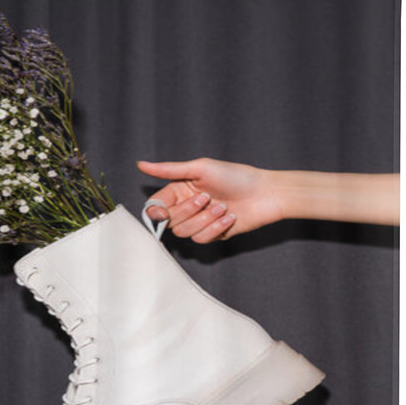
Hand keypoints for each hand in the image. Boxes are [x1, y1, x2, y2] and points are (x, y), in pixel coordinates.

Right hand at [136, 158, 283, 242]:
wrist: (264, 194)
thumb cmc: (236, 177)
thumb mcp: (200, 168)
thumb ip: (169, 170)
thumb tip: (141, 164)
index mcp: (180, 190)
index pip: (156, 205)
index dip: (158, 211)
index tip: (164, 211)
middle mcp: (187, 207)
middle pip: (170, 222)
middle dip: (190, 211)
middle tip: (208, 197)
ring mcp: (200, 222)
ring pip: (185, 232)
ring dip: (205, 220)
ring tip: (223, 207)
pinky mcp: (212, 235)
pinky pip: (201, 240)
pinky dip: (216, 228)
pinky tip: (230, 217)